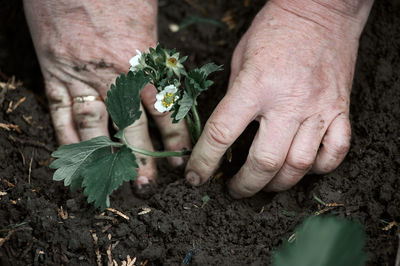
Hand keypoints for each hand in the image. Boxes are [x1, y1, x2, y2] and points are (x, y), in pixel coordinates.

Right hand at [24, 0, 190, 187]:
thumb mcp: (147, 22)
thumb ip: (155, 57)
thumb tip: (166, 84)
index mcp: (142, 60)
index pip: (164, 109)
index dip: (173, 137)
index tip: (180, 158)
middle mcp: (114, 74)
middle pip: (131, 125)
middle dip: (141, 157)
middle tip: (148, 185)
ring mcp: (82, 76)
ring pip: (96, 126)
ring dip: (104, 157)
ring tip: (112, 182)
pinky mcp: (54, 72)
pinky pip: (60, 112)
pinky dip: (66, 137)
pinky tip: (74, 157)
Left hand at [185, 0, 372, 196]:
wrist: (322, 10)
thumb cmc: (275, 30)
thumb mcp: (240, 59)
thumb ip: (234, 98)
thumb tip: (227, 133)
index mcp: (256, 86)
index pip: (222, 134)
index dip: (203, 162)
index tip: (196, 177)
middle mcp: (288, 102)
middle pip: (264, 162)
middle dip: (244, 185)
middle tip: (233, 189)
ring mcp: (318, 108)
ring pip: (299, 165)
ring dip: (277, 184)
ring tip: (264, 183)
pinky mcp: (340, 109)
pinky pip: (335, 152)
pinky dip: (318, 168)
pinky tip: (302, 167)